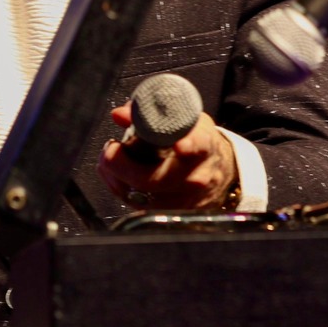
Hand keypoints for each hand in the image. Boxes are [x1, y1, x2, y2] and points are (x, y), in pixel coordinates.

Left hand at [98, 104, 238, 209]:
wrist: (217, 170)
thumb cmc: (195, 140)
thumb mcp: (182, 118)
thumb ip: (151, 114)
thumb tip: (120, 115)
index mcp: (203, 146)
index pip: (198, 146)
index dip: (189, 145)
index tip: (180, 145)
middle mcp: (196, 176)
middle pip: (156, 178)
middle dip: (124, 164)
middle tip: (111, 148)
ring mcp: (183, 199)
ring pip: (140, 194)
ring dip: (116, 176)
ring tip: (110, 157)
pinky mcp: (170, 213)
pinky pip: (136, 204)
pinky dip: (120, 187)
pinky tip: (115, 174)